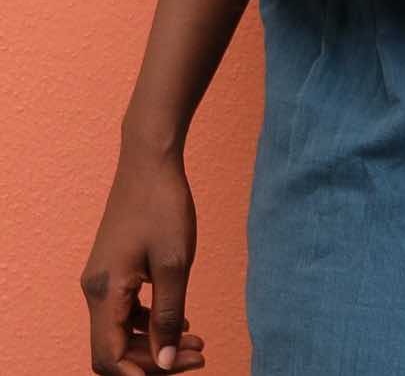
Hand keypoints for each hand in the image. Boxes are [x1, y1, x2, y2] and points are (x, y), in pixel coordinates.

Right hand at [80, 140, 206, 373]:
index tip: (181, 370)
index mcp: (105, 292)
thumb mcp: (175, 264)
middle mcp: (95, 290)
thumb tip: (168, 362)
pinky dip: (148, 321)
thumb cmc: (163, 205)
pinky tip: (180, 316)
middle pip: (114, 349)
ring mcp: (102, 278)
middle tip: (199, 355)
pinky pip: (123, 310)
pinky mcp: (112, 268)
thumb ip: (169, 316)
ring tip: (196, 339)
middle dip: (154, 361)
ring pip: (119, 331)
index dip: (141, 374)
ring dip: (154, 342)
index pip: (110, 358)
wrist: (150, 159)